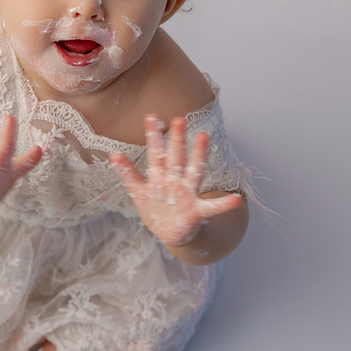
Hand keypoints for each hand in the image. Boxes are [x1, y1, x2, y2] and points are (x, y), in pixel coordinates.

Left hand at [110, 115, 241, 247]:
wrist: (173, 234)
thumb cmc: (158, 209)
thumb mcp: (140, 192)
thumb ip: (129, 173)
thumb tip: (114, 154)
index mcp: (161, 177)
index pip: (157, 153)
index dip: (154, 137)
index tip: (151, 117)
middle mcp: (176, 181)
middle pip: (176, 157)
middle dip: (176, 139)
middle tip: (178, 119)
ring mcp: (188, 194)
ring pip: (194, 172)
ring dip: (199, 155)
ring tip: (205, 136)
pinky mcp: (197, 211)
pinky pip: (213, 208)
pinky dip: (224, 204)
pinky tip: (236, 200)